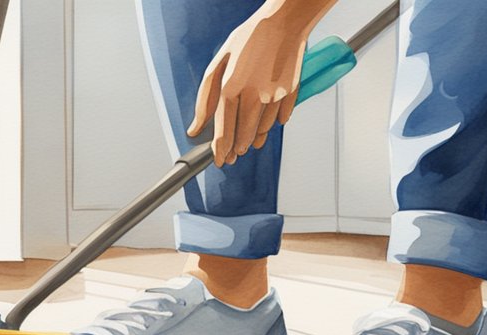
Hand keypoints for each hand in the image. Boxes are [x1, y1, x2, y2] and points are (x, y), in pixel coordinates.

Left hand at [187, 1, 336, 166]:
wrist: (284, 22)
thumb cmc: (250, 38)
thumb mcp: (219, 62)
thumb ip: (205, 98)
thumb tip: (196, 127)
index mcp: (231, 86)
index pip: (224, 129)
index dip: (220, 149)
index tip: (219, 160)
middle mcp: (253, 95)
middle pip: (244, 135)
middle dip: (237, 149)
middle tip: (233, 155)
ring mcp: (274, 96)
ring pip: (262, 130)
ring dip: (254, 139)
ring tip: (249, 143)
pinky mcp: (290, 94)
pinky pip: (280, 119)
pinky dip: (272, 124)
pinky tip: (266, 124)